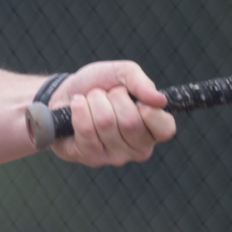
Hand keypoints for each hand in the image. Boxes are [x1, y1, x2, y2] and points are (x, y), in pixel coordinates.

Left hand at [48, 61, 175, 165]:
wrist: (66, 93)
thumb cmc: (99, 85)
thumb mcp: (121, 73)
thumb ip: (141, 82)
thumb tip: (159, 100)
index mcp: (153, 130)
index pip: (165, 128)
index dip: (149, 110)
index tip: (135, 98)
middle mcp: (138, 149)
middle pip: (130, 122)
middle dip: (113, 97)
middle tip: (106, 95)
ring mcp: (115, 157)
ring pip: (105, 123)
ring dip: (94, 101)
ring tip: (90, 101)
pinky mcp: (90, 158)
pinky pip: (85, 130)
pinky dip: (79, 109)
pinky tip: (77, 107)